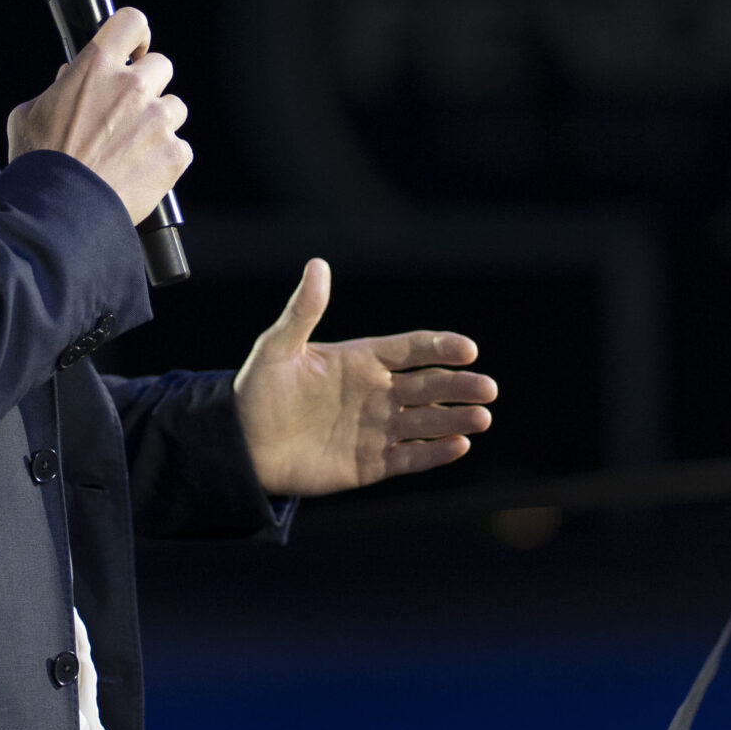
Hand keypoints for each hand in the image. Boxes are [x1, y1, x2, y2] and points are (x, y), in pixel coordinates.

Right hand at [6, 6, 191, 224]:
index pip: (131, 21)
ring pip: (175, 106)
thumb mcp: (29, 114)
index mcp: (96, 67)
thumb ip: (56, 90)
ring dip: (159, 122)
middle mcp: (131, 87)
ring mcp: (157, 120)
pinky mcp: (173, 153)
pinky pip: (180, 146)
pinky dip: (165, 157)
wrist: (60, 210)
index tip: (134, 49)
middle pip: (161, 65)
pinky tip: (141, 170)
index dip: (136, 34)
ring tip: (133, 147)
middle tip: (128, 110)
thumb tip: (70, 80)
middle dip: (147, 84)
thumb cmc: (40, 164)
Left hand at [232, 259, 493, 497]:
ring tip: (482, 418)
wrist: (242, 445)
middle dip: (459, 386)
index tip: (467, 349)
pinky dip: (434, 453)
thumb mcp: (276, 348)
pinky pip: (409, 457)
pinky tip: (459, 446)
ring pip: (426, 422)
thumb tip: (317, 265)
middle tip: (488, 389)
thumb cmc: (258, 392)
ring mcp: (376, 429)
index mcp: (361, 361)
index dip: (440, 348)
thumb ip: (302, 311)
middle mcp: (376, 393)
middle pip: (428, 386)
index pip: (411, 350)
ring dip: (455, 419)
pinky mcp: (370, 464)